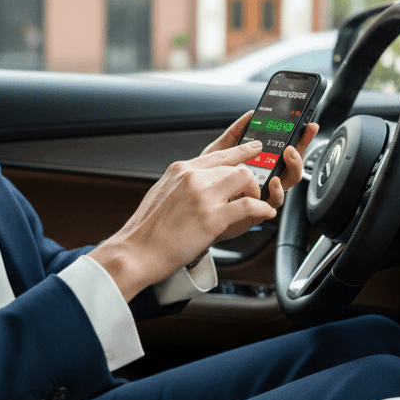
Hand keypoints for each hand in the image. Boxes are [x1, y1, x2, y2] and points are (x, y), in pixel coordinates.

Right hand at [88, 141, 276, 301]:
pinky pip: (249, 205)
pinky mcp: (212, 217)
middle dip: (248, 181)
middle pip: (234, 166)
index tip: (254, 146)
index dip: (241, 149)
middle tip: (252, 194)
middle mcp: (192, 177)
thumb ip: (183, 185)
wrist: (134, 252)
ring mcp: (203, 196)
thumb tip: (200, 188)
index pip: (218, 153)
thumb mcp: (162, 194)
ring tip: (255, 204)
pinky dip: (262, 209)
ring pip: (245, 178)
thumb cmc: (146, 231)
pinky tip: (265, 214)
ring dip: (255, 191)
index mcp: (180, 170)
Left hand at [201, 111, 320, 209]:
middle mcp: (268, 177)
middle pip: (293, 163)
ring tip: (288, 155)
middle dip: (302, 149)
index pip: (286, 148)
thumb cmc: (207, 180)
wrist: (194, 204)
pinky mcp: (260, 209)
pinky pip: (276, 201)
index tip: (308, 124)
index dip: (300, 137)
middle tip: (295, 141)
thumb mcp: (218, 152)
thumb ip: (235, 134)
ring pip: (290, 181)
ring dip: (294, 166)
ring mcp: (266, 192)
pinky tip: (274, 181)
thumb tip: (250, 114)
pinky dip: (278, 191)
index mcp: (262, 163)